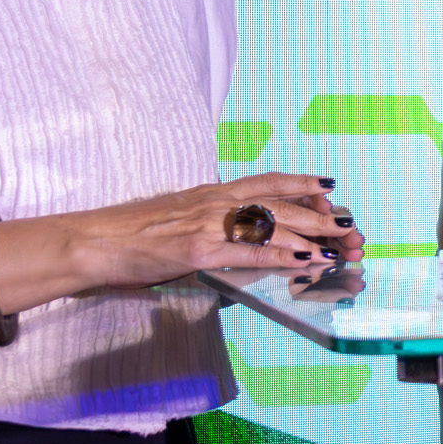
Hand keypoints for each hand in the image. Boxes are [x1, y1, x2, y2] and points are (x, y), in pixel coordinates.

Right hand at [67, 172, 366, 288]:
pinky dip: (282, 257)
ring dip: (311, 236)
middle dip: (319, 215)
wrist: (92, 241)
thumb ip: (208, 223)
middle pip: (280, 203)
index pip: (266, 182)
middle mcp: (215, 202)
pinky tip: (305, 261)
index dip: (301, 185)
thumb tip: (233, 236)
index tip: (330, 188)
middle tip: (350, 224)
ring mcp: (208, 225)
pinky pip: (250, 253)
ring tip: (340, 245)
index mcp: (210, 193)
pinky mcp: (198, 251)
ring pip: (272, 225)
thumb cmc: (129, 234)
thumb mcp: (177, 218)